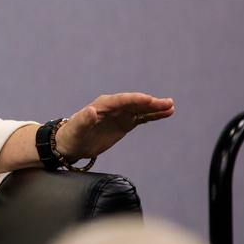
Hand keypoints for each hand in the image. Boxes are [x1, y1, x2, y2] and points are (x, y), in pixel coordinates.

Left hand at [57, 93, 174, 159]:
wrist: (72, 143)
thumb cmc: (72, 135)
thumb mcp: (77, 129)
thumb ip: (84, 120)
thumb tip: (91, 111)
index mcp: (102, 105)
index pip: (122, 100)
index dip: (136, 100)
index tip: (150, 100)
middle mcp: (114, 107)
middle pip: (135, 103)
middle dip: (150, 103)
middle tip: (167, 103)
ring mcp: (120, 114)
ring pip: (141, 109)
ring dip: (155, 108)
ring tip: (171, 107)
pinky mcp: (125, 123)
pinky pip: (142, 118)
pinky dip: (153, 116)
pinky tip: (166, 113)